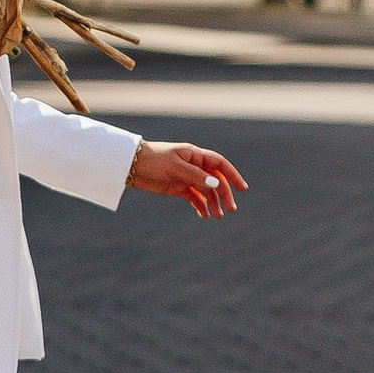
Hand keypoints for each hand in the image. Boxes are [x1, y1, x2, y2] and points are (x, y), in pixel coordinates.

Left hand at [127, 140, 245, 220]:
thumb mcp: (174, 167)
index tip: (242, 188)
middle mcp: (193, 166)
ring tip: (217, 216)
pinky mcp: (177, 187)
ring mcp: (186, 177)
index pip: (220, 164)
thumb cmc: (153, 160)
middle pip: (215, 180)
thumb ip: (195, 176)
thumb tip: (217, 183)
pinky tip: (203, 215)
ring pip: (205, 191)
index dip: (233, 175)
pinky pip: (194, 197)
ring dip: (213, 203)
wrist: (131, 165)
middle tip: (230, 210)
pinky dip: (200, 206)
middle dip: (224, 194)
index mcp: (194, 155)